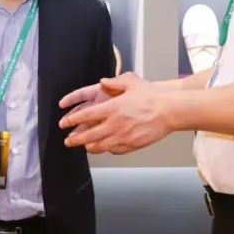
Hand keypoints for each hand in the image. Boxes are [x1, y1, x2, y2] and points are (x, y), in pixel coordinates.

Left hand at [58, 72, 172, 153]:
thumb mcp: (131, 82)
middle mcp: (115, 124)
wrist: (169, 110)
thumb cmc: (151, 96)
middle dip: (75, 139)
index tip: (64, 123)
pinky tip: (105, 148)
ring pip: (100, 146)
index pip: (86, 116)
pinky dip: (108, 150)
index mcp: (112, 108)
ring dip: (89, 147)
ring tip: (84, 147)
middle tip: (68, 141)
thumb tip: (103, 82)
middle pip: (89, 135)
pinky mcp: (132, 144)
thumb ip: (115, 82)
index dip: (73, 120)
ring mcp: (123, 136)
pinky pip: (115, 150)